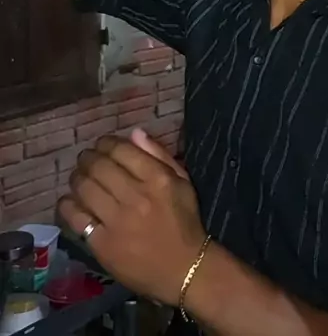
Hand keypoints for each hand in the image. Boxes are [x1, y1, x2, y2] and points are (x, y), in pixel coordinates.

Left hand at [58, 132, 206, 304]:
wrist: (185, 270)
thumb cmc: (184, 222)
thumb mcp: (183, 182)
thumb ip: (159, 154)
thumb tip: (134, 132)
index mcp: (157, 178)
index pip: (121, 149)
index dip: (105, 143)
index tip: (102, 146)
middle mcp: (135, 196)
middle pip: (98, 166)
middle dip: (87, 158)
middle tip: (86, 160)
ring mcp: (117, 221)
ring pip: (84, 187)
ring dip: (77, 177)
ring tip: (79, 178)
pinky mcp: (103, 244)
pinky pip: (76, 218)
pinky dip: (68, 205)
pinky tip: (71, 201)